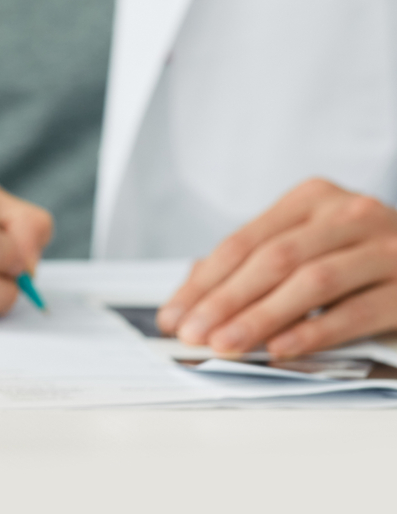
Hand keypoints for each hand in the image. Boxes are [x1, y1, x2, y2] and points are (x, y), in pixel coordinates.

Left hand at [156, 178, 396, 356]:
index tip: (173, 316)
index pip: (244, 241)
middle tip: (192, 334)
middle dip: (224, 300)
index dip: (203, 282)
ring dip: (261, 318)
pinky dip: (314, 331)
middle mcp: (350, 212)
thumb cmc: (357, 259)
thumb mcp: (305, 247)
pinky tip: (280, 349)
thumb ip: (251, 266)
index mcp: (312, 198)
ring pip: (312, 282)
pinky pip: (356, 311)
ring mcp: (387, 247)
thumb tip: (185, 305)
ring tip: (225, 345)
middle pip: (273, 259)